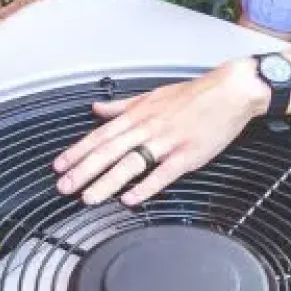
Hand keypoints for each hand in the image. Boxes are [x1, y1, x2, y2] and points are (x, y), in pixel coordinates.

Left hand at [53, 60, 269, 205]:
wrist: (230, 91)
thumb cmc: (194, 95)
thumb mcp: (152, 95)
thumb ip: (122, 106)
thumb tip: (97, 109)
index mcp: (138, 114)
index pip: (101, 135)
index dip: (78, 151)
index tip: (60, 166)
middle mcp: (148, 127)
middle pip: (109, 151)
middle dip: (84, 171)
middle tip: (65, 187)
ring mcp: (168, 142)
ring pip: (131, 163)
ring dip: (107, 182)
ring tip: (89, 198)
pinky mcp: (188, 155)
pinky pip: (163, 173)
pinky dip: (146, 186)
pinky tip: (131, 199)